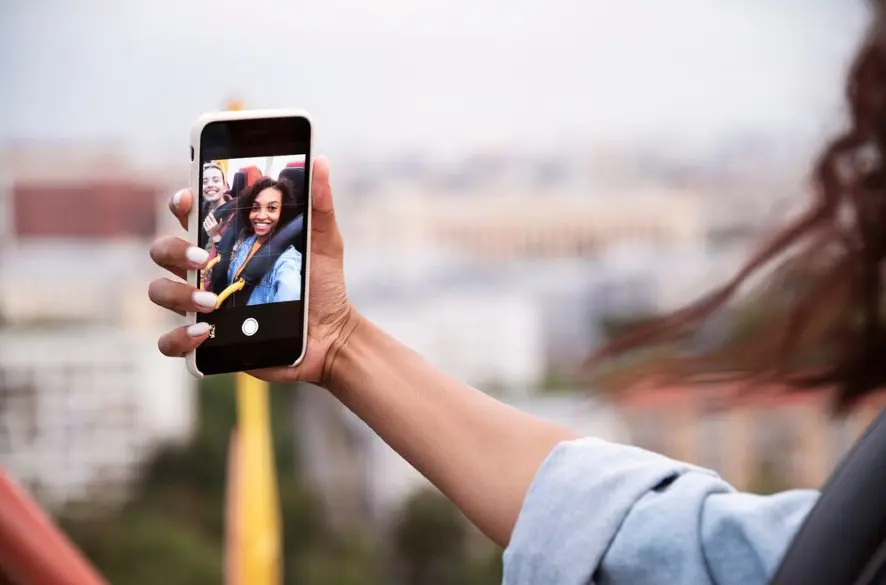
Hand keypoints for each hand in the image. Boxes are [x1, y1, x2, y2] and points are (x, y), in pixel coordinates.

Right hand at [148, 157, 357, 384]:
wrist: (331, 334)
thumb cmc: (321, 284)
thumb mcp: (323, 242)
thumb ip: (318, 204)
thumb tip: (319, 162)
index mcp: (227, 242)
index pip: (189, 214)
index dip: (180, 203)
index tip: (188, 199)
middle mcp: (207, 271)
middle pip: (163, 250)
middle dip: (174, 250)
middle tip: (205, 258)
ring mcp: (202, 304)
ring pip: (159, 292)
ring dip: (176, 294)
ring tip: (211, 302)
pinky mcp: (208, 340)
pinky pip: (170, 341)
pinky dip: (178, 338)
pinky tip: (204, 333)